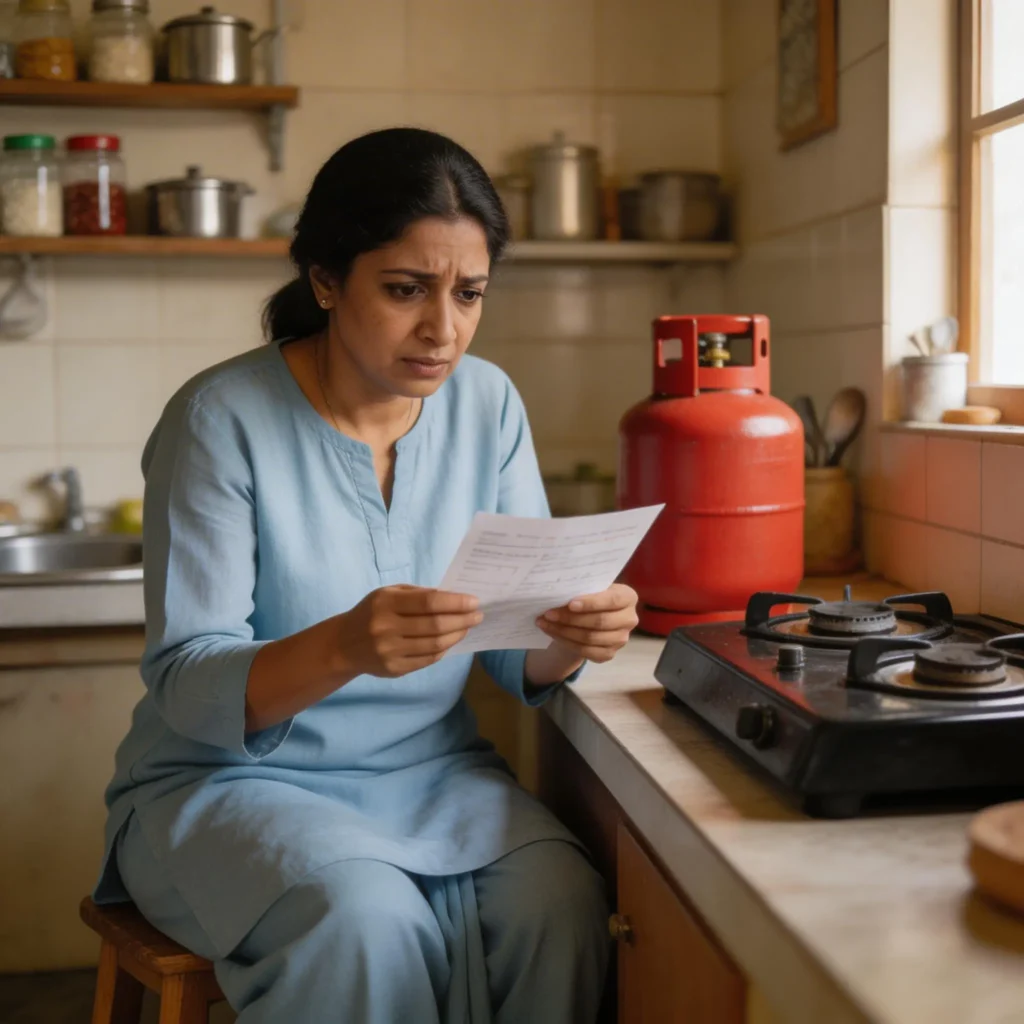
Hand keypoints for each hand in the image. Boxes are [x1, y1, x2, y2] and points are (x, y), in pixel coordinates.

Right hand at [337, 585, 482, 677]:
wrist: (343, 644)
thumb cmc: (372, 612)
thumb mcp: (389, 594)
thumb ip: (419, 595)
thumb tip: (454, 599)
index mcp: (386, 603)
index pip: (429, 602)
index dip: (455, 602)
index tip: (474, 602)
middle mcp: (386, 627)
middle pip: (435, 625)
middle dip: (462, 620)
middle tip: (478, 616)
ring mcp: (389, 651)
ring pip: (434, 645)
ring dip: (457, 635)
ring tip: (467, 627)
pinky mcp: (394, 669)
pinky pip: (427, 660)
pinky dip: (444, 650)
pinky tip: (450, 641)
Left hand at [536, 583, 639, 664]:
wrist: (589, 619)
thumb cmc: (590, 598)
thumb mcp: (590, 589)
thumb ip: (582, 590)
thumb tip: (558, 595)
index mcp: (628, 597)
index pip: (612, 601)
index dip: (591, 603)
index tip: (570, 604)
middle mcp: (630, 619)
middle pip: (599, 622)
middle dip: (571, 618)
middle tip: (548, 613)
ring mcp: (621, 639)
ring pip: (590, 638)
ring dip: (563, 631)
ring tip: (544, 623)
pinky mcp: (609, 654)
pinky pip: (585, 651)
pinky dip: (566, 642)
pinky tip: (552, 633)